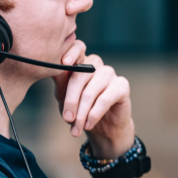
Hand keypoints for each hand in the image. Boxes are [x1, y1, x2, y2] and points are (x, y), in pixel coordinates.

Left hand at [53, 40, 133, 158]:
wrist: (103, 129)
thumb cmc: (80, 110)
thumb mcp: (65, 98)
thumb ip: (61, 84)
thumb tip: (55, 72)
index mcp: (80, 63)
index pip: (77, 47)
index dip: (71, 52)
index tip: (65, 62)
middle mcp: (96, 64)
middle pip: (80, 74)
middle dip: (71, 100)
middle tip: (67, 118)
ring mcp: (110, 73)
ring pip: (91, 91)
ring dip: (82, 112)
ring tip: (77, 128)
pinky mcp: (122, 85)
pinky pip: (105, 99)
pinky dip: (94, 114)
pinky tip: (89, 124)